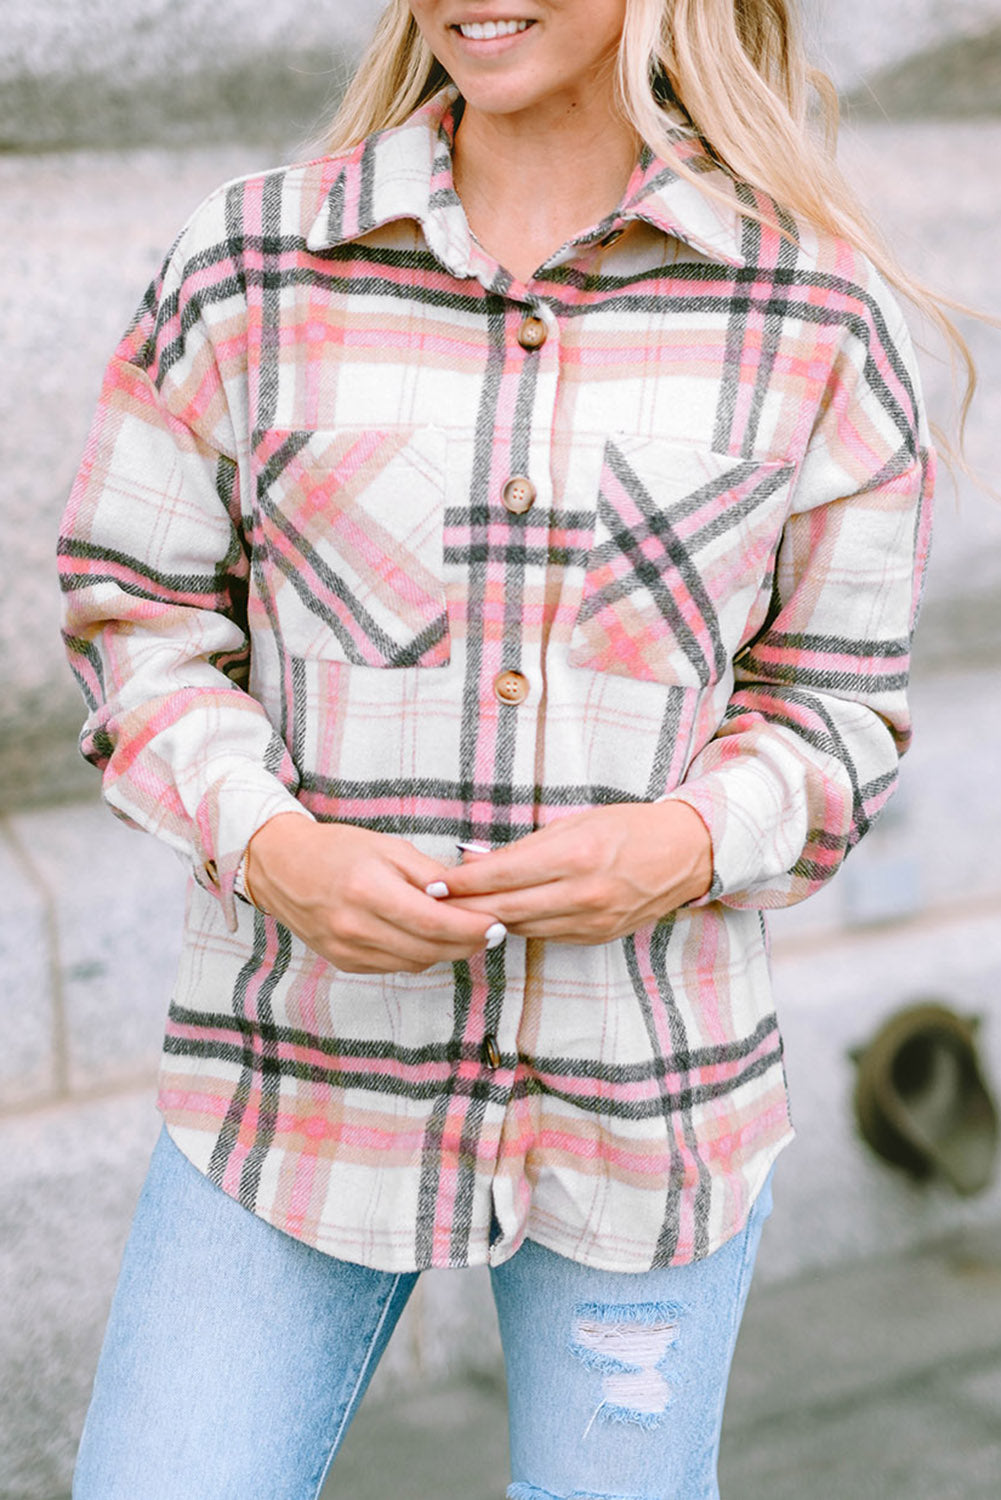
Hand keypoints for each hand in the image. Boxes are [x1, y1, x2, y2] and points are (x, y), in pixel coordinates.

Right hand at [244, 815, 502, 973]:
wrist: (281, 867)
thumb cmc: (337, 850)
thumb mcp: (388, 848)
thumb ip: (430, 875)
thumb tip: (469, 897)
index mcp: (369, 890)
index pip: (434, 922)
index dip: (471, 927)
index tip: (497, 924)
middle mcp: (356, 926)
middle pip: (430, 948)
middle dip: (467, 942)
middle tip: (492, 930)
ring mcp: (348, 949)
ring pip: (417, 962)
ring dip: (445, 950)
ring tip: (462, 931)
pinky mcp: (344, 962)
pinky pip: (395, 965)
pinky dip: (418, 953)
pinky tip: (425, 935)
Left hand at [437, 802, 712, 944]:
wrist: (683, 855)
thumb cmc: (627, 828)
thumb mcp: (575, 823)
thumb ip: (525, 848)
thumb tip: (477, 863)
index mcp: (575, 856)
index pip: (503, 875)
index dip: (463, 882)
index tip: (435, 883)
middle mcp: (583, 893)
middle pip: (506, 908)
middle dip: (465, 907)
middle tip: (433, 903)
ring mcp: (591, 921)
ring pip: (522, 927)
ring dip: (489, 920)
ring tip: (458, 912)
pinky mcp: (596, 937)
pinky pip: (545, 935)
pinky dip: (521, 925)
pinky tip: (502, 917)